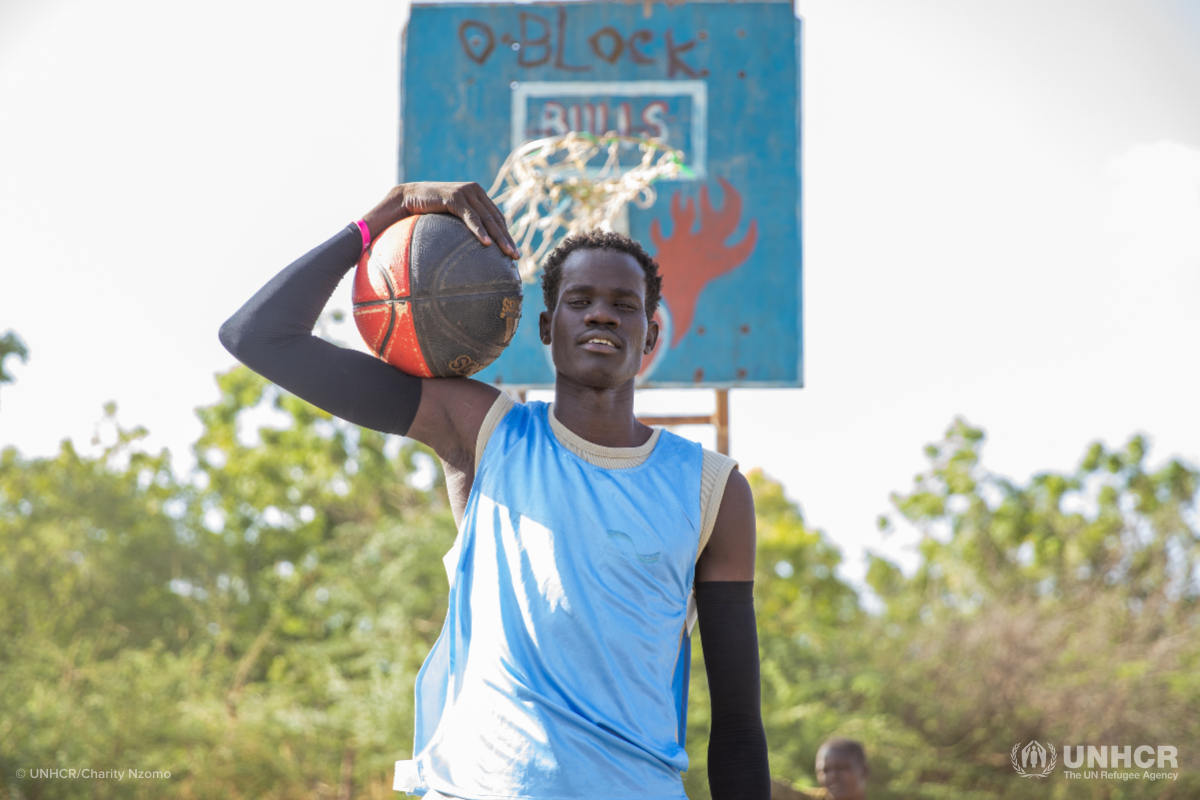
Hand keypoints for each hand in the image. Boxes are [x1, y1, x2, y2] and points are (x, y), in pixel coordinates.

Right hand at [362, 182, 519, 258]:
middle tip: (517, 257)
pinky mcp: (454, 197)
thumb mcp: (450, 219)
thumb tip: (472, 250)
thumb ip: (463, 226)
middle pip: (496, 219)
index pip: (497, 217)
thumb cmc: (427, 212)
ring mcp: (465, 192)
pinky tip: (487, 244)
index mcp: (477, 195)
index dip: (506, 234)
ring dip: (499, 238)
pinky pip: (471, 217)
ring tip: (508, 254)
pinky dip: (480, 231)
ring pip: (488, 218)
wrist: (406, 198)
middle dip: (507, 239)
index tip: (513, 252)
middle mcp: (475, 191)